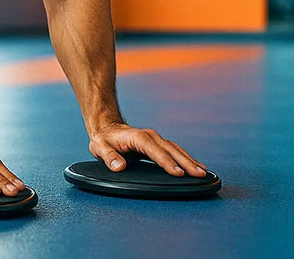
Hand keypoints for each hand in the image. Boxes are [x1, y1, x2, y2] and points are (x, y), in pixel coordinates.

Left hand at [88, 122, 207, 176]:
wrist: (106, 127)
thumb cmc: (104, 139)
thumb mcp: (100, 147)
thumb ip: (109, 157)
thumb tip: (119, 167)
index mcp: (138, 138)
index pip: (155, 151)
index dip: (167, 162)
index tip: (178, 173)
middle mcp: (150, 137)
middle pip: (171, 150)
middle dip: (186, 162)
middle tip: (200, 175)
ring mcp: (156, 139)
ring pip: (176, 150)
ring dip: (190, 161)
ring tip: (203, 173)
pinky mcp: (159, 144)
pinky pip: (175, 151)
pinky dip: (186, 158)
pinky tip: (196, 166)